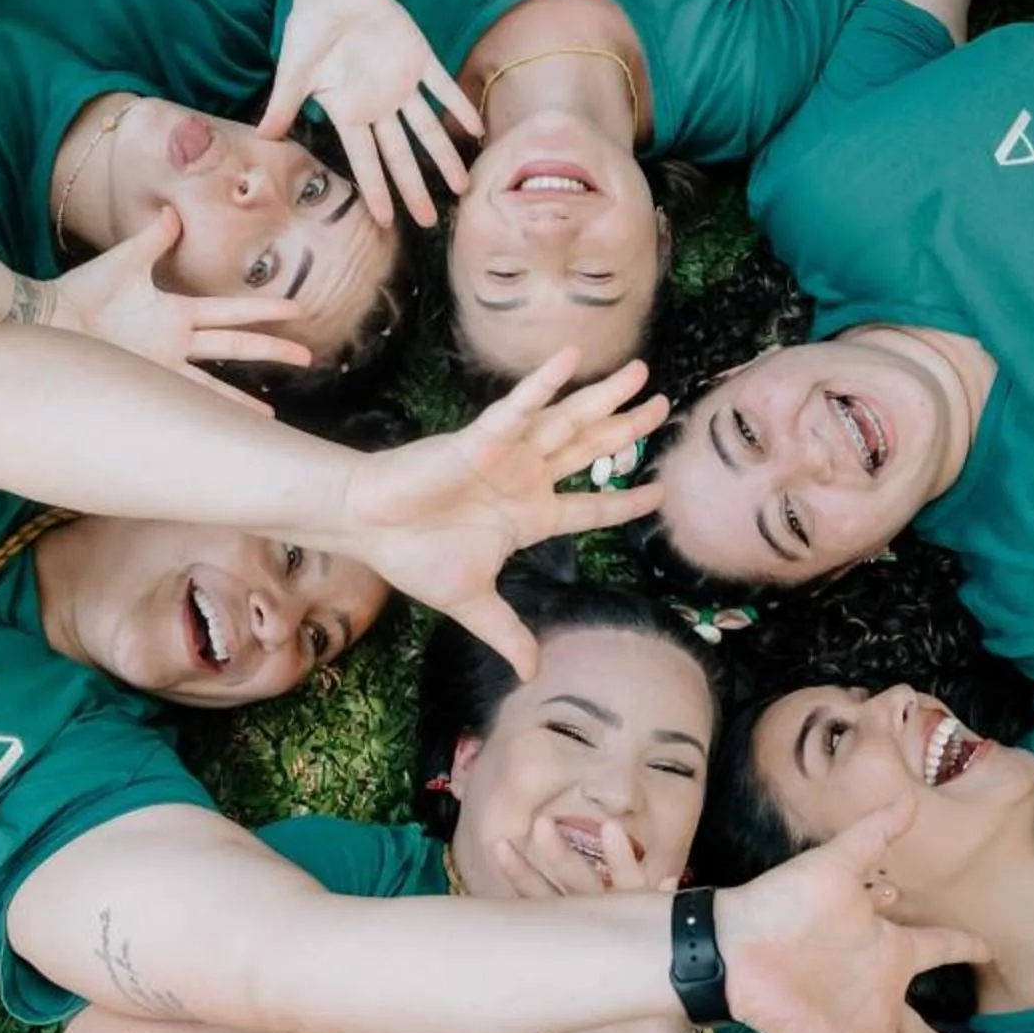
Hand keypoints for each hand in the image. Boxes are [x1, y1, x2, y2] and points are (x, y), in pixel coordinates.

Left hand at [47, 207, 312, 413]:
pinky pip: (181, 404)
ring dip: (242, 401)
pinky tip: (223, 433)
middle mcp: (175, 343)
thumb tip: (174, 211)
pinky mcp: (143, 386)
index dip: (263, 310)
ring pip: (214, 386)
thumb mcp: (122, 262)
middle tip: (307, 356)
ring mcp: (161, 368)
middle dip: (271, 351)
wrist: (46, 322)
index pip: (231, 311)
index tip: (296, 309)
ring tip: (272, 418)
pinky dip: (203, 418)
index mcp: (174, 312)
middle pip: (234, 346)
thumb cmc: (80, 292)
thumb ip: (152, 240)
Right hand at [263, 0, 480, 226]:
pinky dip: (459, 107)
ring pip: (427, 129)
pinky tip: (475, 130)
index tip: (385, 221)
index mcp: (349, 114)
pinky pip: (443, 88)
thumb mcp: (293, 73)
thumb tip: (261, 139)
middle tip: (429, 221)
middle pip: (400, 155)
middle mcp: (378, 107)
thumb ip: (283, 106)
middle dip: (414, 188)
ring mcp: (401, 85)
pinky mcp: (420, 59)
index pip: (365, 161)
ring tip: (462, 185)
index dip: (375, 190)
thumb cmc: (309, 31)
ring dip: (444, 156)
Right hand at [335, 351, 668, 675]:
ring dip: (604, 398)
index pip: (591, 505)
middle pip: (591, 450)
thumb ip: (507, 633)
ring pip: (567, 421)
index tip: (660, 491)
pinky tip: (571, 358)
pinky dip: (543, 384)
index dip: (626, 499)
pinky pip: (519, 408)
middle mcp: (526, 479)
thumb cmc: (413, 556)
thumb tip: (531, 675)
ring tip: (643, 375)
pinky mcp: (481, 439)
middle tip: (666, 409)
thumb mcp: (473, 604)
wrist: (368, 528)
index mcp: (529, 516)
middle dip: (628, 429)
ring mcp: (508, 455)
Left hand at [519, 833, 709, 1032]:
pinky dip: (667, 904)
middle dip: (562, 857)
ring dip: (620, 862)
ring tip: (611, 831)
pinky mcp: (663, 966)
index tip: (500, 846)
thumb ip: (531, 982)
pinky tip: (668, 882)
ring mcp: (636, 944)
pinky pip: (670, 928)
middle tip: (541, 826)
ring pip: (625, 895)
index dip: (522, 876)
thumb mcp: (553, 1008)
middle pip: (578, 887)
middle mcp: (605, 935)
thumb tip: (485, 963)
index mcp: (574, 942)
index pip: (542, 902)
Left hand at [714, 801, 985, 1032]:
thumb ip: (873, 834)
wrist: (731, 943)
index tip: (983, 948)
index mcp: (885, 948)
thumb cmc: (778, 901)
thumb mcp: (835, 863)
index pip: (935, 947)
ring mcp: (861, 1031)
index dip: (961, 946)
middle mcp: (877, 996)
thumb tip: (906, 796)